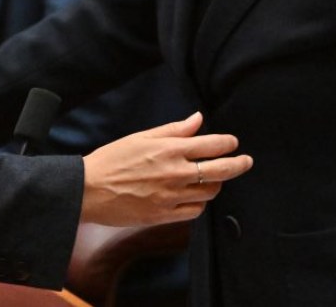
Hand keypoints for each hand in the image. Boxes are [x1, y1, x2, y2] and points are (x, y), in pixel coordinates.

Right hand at [80, 112, 251, 226]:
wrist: (89, 190)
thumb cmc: (112, 159)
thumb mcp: (141, 137)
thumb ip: (173, 130)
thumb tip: (198, 119)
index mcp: (169, 150)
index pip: (211, 145)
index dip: (228, 143)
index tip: (233, 143)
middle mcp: (175, 173)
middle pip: (220, 170)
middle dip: (238, 164)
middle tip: (246, 161)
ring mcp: (171, 196)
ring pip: (210, 192)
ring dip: (217, 184)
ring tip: (215, 179)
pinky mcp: (165, 215)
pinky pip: (195, 211)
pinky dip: (201, 203)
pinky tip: (197, 196)